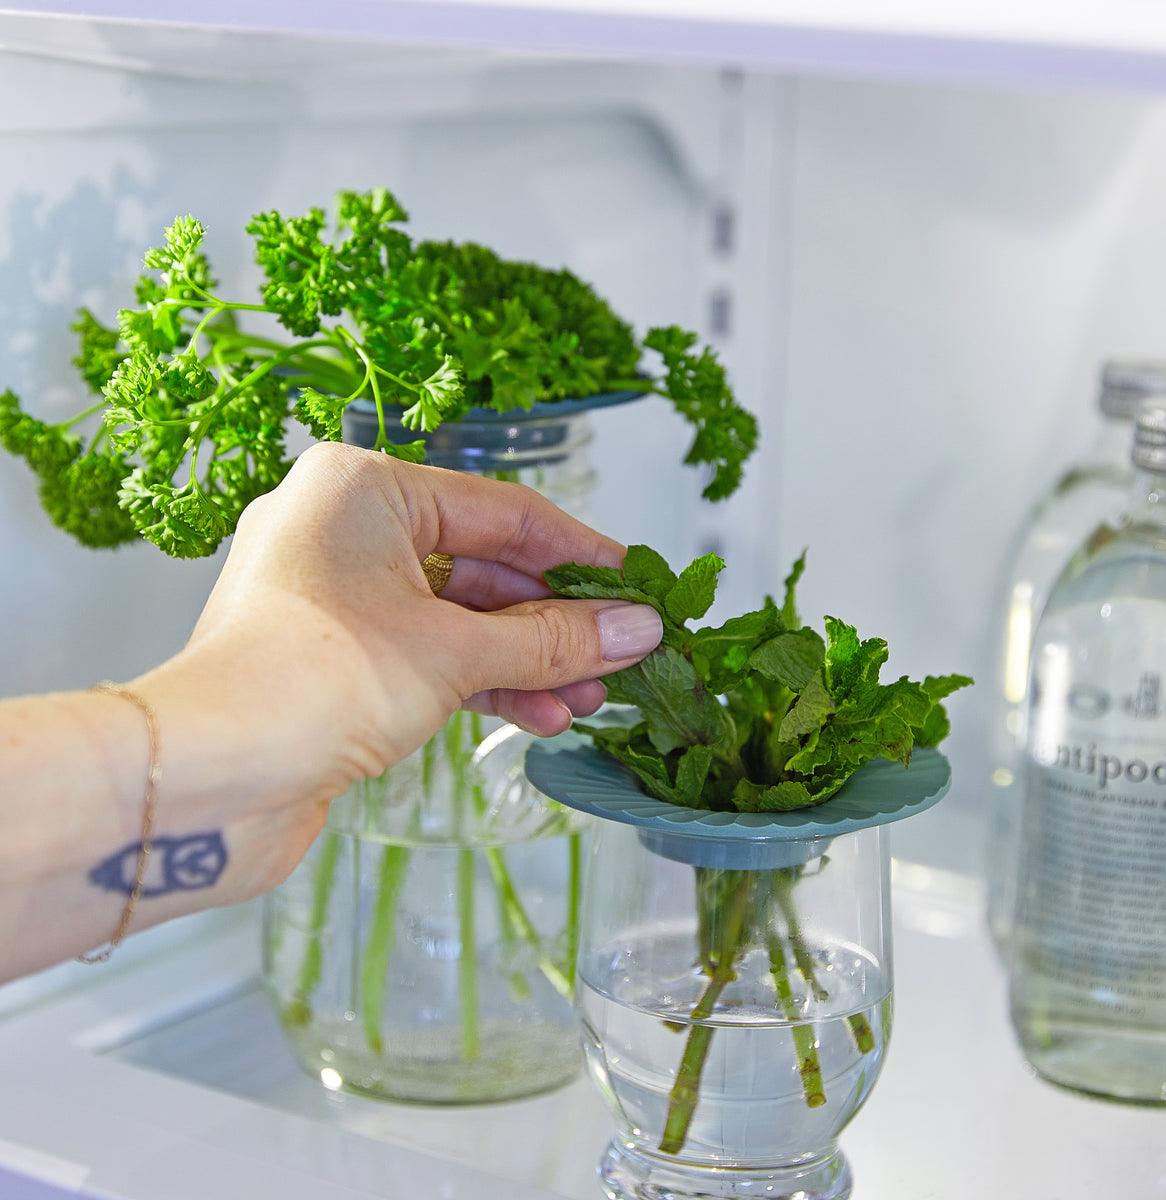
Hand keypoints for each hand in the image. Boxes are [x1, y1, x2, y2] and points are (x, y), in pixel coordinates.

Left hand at [131, 443, 661, 891]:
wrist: (204, 782)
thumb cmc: (306, 685)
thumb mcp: (454, 654)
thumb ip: (554, 639)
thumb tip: (636, 627)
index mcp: (362, 489)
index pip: (501, 510)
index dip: (578, 552)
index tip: (636, 582)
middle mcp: (344, 528)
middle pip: (483, 565)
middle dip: (555, 620)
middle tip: (622, 653)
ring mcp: (335, 594)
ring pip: (458, 616)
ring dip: (528, 658)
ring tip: (590, 697)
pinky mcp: (334, 654)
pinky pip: (428, 652)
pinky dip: (484, 680)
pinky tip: (540, 713)